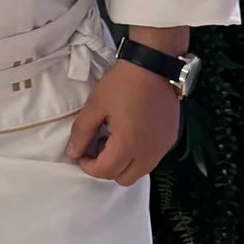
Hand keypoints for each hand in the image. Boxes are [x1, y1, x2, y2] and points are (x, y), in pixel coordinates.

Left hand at [64, 59, 180, 184]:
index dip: (88, 167)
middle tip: (97, 147)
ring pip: (140, 171)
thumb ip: (82, 132)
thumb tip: (73, 153)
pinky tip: (130, 132)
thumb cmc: (122, 83)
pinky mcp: (171, 139)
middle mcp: (149, 153)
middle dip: (107, 169)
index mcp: (128, 145)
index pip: (105, 172)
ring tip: (113, 138)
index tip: (80, 153)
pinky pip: (152, 158)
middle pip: (124, 178)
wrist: (154, 64)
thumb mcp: (95, 105)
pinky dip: (138, 154)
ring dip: (124, 163)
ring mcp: (163, 147)